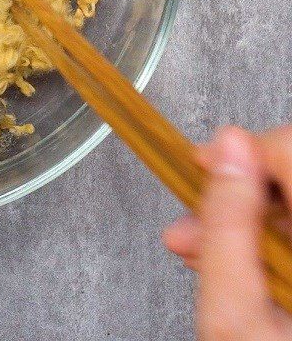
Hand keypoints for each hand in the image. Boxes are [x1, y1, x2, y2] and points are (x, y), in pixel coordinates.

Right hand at [163, 126, 291, 339]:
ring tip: (199, 248)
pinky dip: (270, 238)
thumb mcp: (233, 319)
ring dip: (250, 218)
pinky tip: (237, 261)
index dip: (249, 151)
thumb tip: (225, 145)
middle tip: (193, 222)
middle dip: (243, 193)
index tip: (204, 165)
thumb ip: (226, 224)